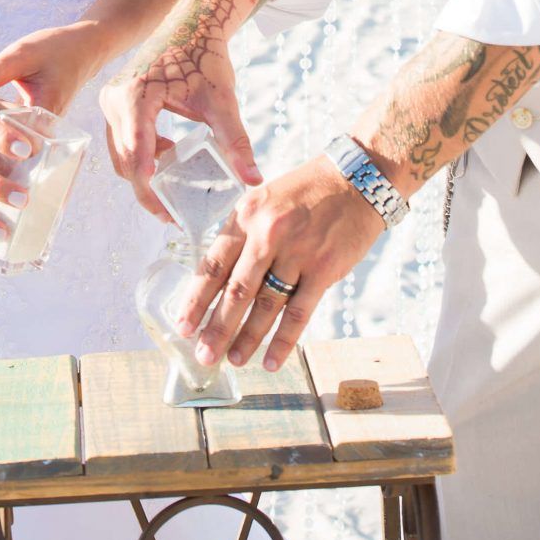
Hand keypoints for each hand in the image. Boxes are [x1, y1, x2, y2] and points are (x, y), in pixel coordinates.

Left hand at [0, 20, 107, 263]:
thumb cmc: (56, 47)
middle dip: (2, 191)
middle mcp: (48, 132)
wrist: (87, 45)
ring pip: (28, 168)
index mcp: (45, 115)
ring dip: (8, 185)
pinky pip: (30, 157)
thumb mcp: (22, 55)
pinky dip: (12, 168)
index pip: (19, 151)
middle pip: (24, 170)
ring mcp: (48, 134)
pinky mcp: (44, 131)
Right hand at [100, 30, 260, 220]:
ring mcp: (112, 100)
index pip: (137, 155)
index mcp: (135, 98)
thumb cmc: (205, 55)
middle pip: (125, 159)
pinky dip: (141, 153)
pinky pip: (122, 139)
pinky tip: (168, 153)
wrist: (193, 22)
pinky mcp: (116, 100)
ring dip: (143, 171)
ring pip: (120, 152)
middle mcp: (115, 99)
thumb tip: (253, 179)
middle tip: (172, 212)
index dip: (149, 189)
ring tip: (172, 186)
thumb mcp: (222, 100)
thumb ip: (235, 141)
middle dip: (147, 188)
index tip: (166, 213)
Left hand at [171, 156, 383, 373]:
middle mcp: (269, 232)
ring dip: (247, 339)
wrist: (357, 178)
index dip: (196, 300)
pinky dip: (284, 341)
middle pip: (236, 290)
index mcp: (246, 214)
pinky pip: (299, 312)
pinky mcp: (325, 268)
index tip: (182, 327)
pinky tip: (271, 361)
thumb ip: (243, 236)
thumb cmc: (305, 192)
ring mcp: (298, 251)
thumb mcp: (264, 201)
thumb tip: (219, 283)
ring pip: (266, 305)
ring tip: (234, 360)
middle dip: (217, 328)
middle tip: (203, 356)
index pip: (214, 264)